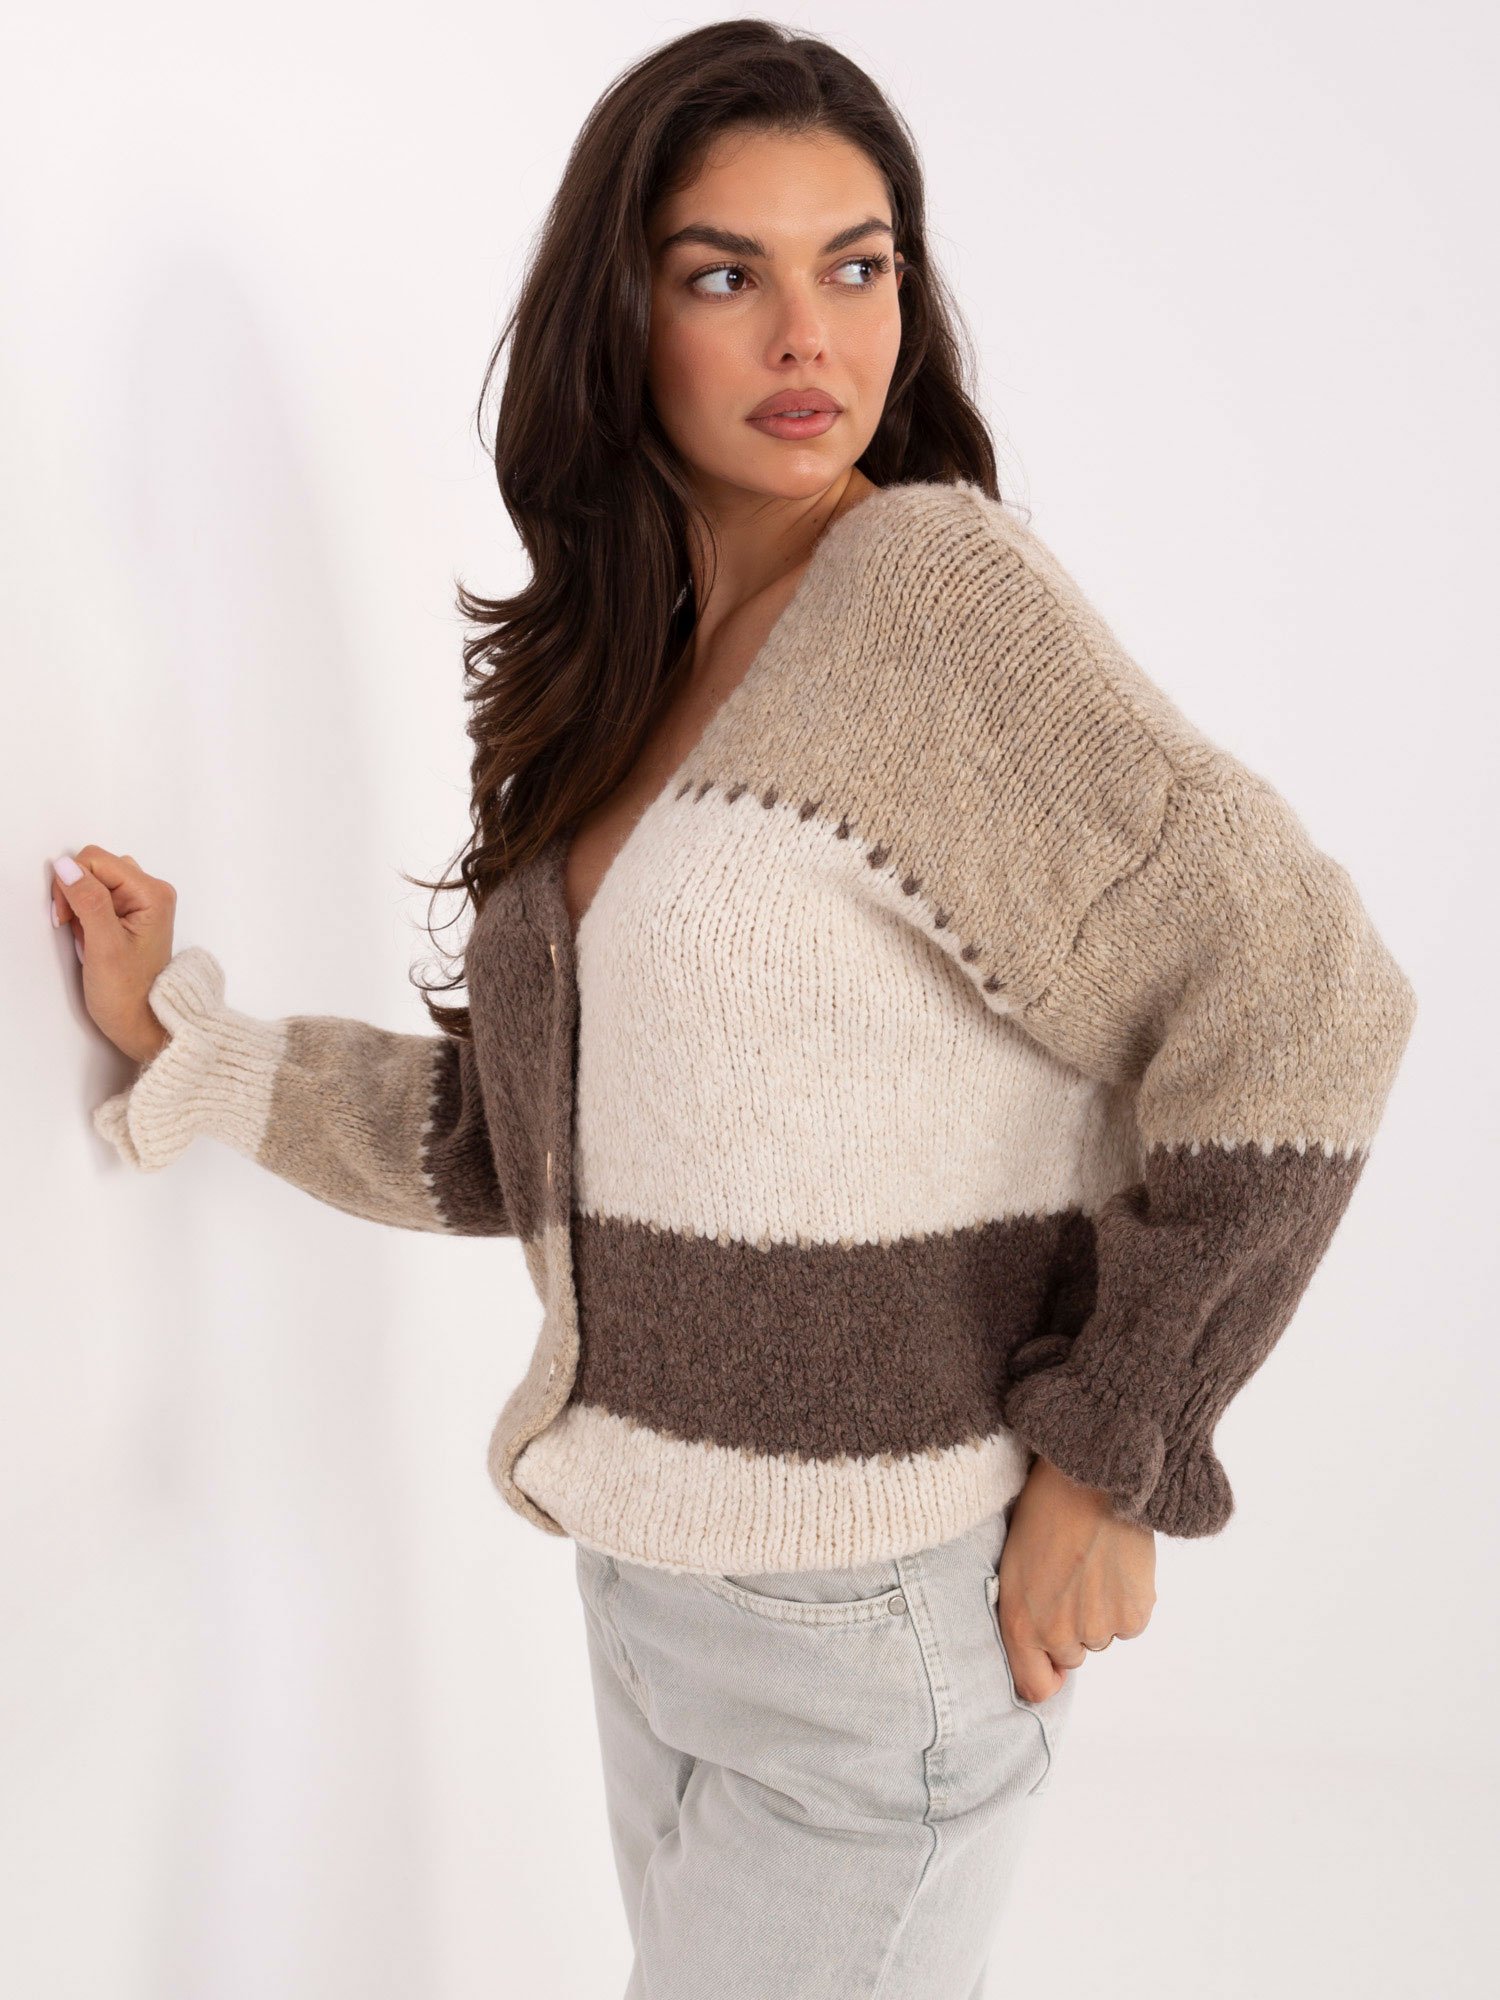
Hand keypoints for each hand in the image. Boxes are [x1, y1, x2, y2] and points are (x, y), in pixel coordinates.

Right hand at [51, 846, 176, 1065]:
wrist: (143, 1024)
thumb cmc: (129, 994)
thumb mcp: (104, 946)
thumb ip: (88, 901)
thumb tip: (66, 866)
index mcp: (153, 893)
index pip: (95, 860)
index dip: (71, 884)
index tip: (67, 917)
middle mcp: (152, 892)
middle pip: (95, 867)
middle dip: (75, 895)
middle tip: (77, 930)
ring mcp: (142, 903)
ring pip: (94, 883)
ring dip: (80, 907)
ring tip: (88, 938)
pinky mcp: (131, 915)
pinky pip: (98, 899)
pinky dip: (86, 916)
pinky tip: (92, 939)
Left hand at [998, 1455, 1156, 1700]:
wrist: (1090, 1478)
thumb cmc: (1044, 1512)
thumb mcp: (1014, 1565)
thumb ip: (1024, 1615)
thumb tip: (1045, 1655)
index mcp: (1020, 1624)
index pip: (1036, 1687)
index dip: (1047, 1673)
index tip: (1053, 1656)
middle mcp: (1058, 1636)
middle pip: (1072, 1656)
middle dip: (1072, 1627)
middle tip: (1072, 1579)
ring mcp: (1098, 1628)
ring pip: (1102, 1637)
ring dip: (1100, 1612)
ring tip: (1093, 1564)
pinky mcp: (1134, 1615)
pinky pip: (1130, 1624)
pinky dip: (1128, 1602)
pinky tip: (1116, 1565)